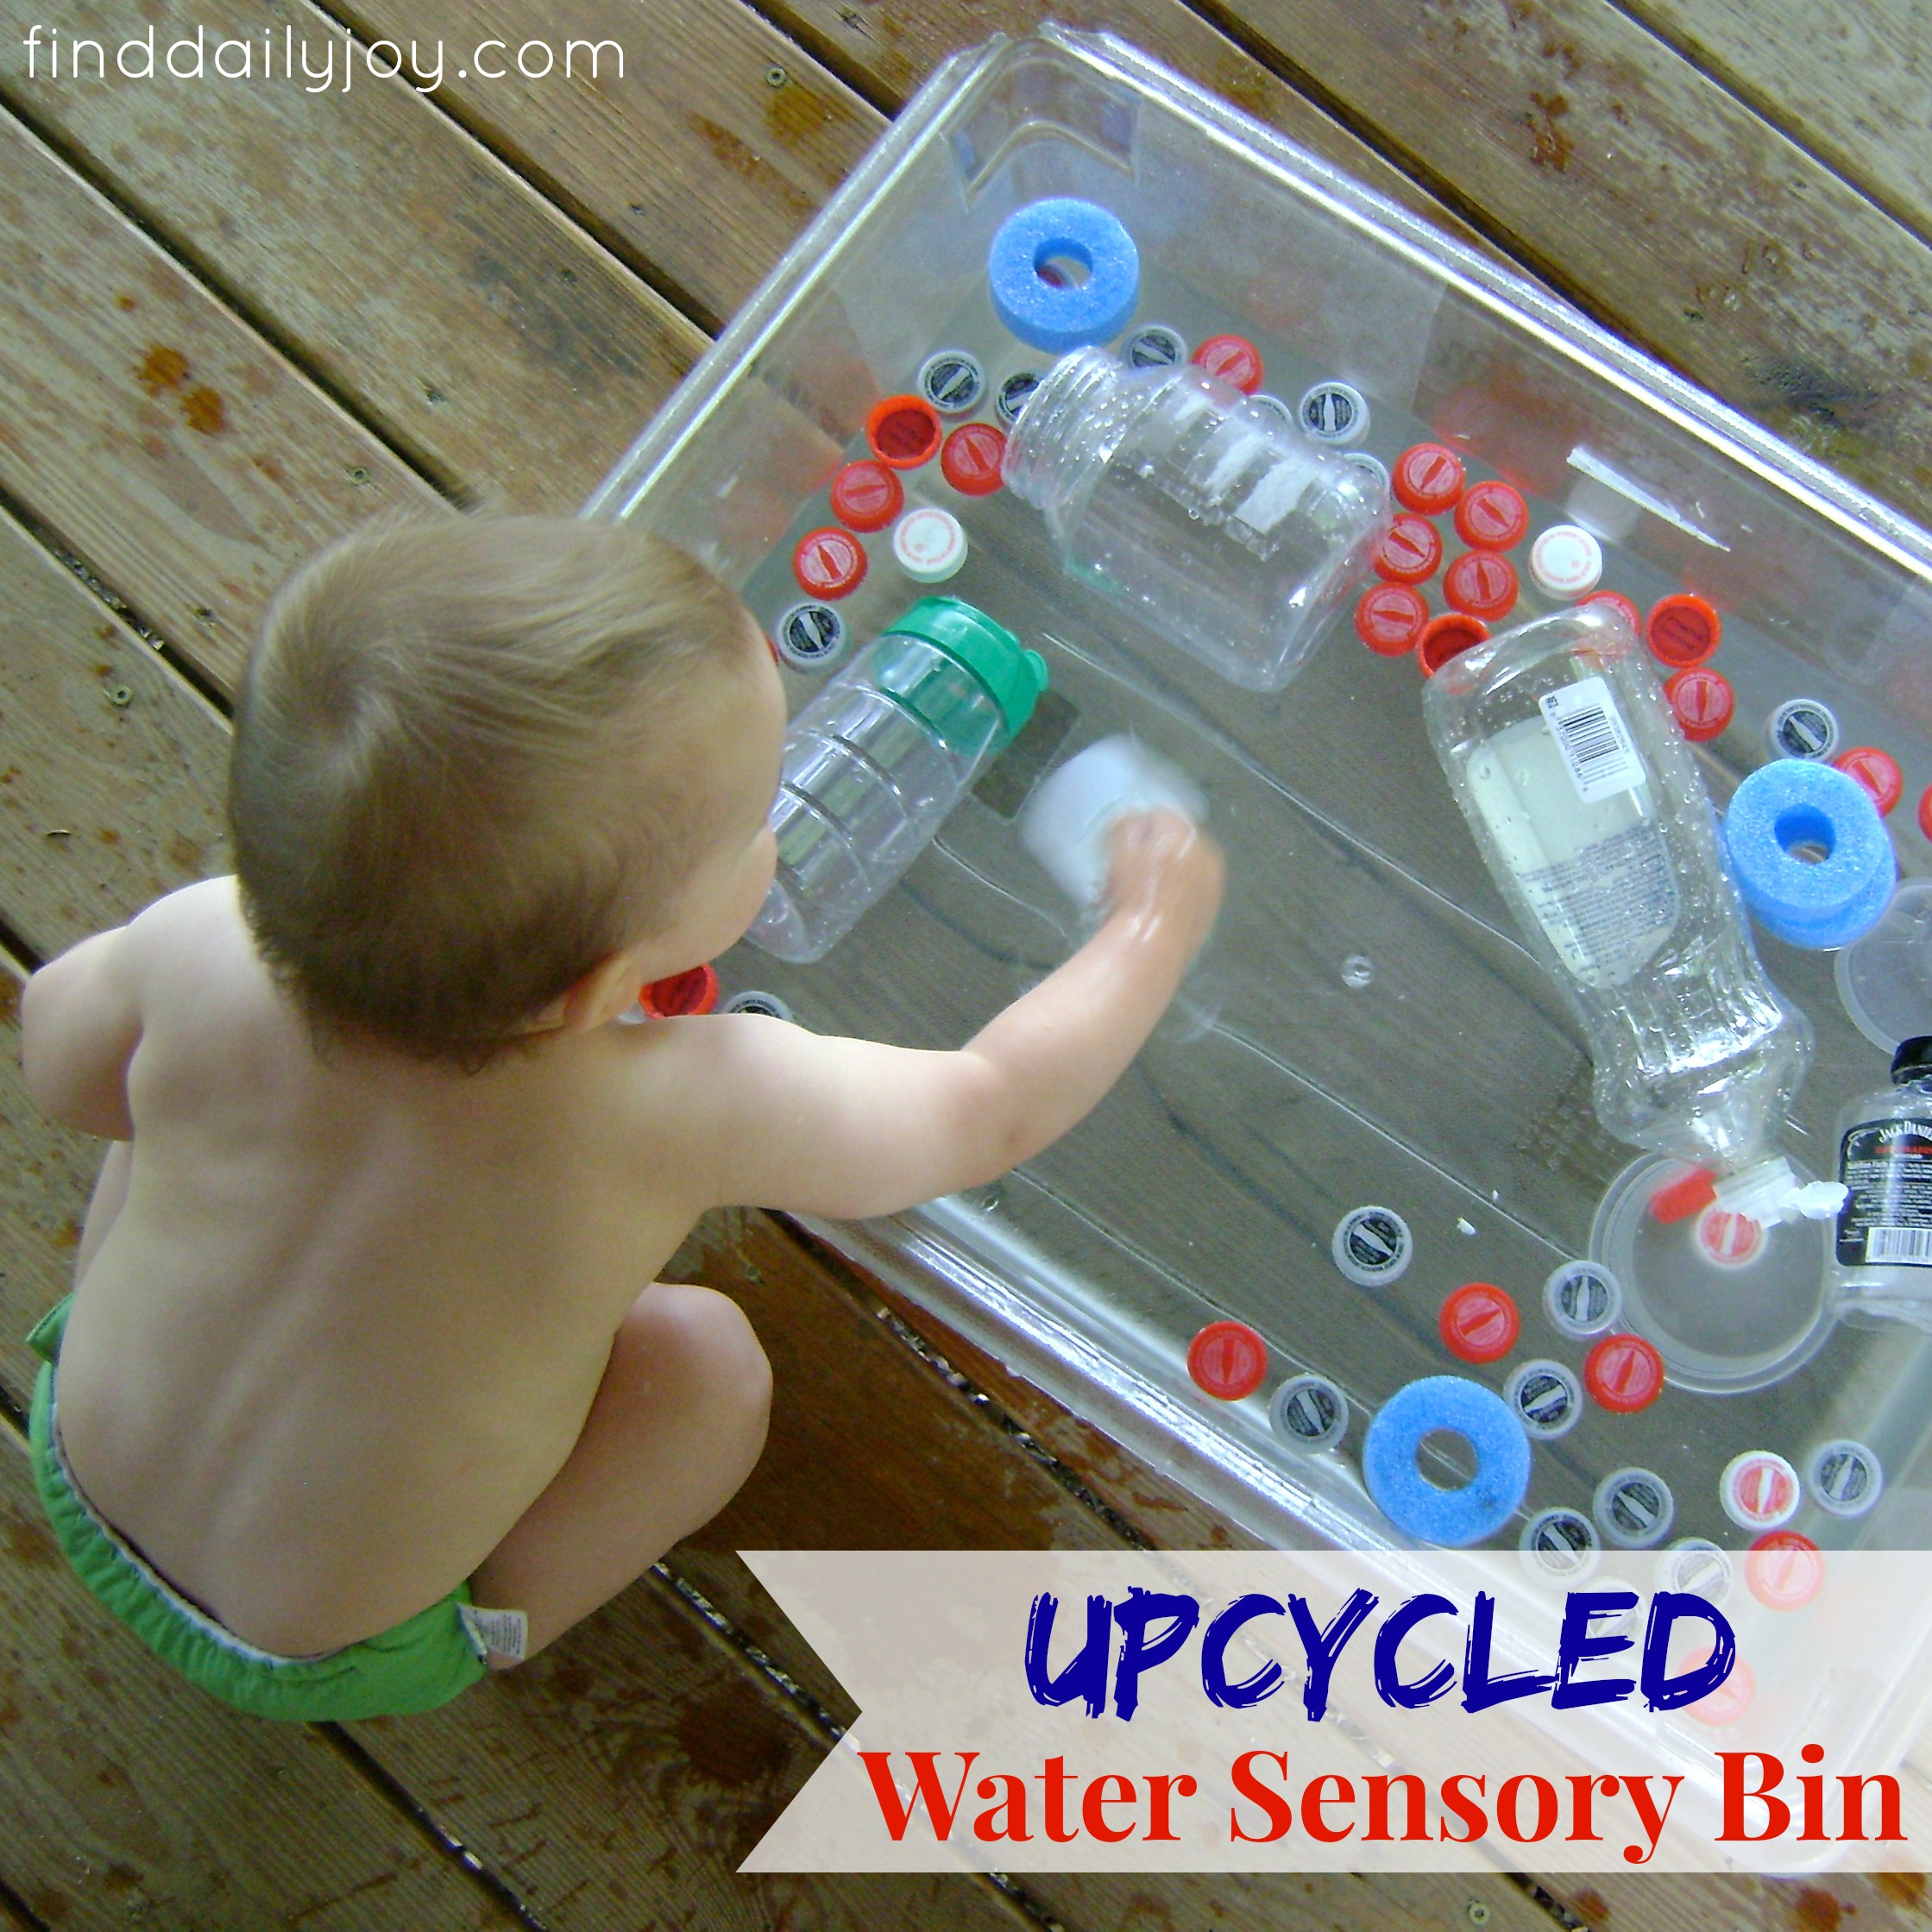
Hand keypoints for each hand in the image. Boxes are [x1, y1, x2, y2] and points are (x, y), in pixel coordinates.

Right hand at [1101, 809, 1224, 961]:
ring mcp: (1212, 884)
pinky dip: (1170, 894)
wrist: (1151, 947)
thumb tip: (1130, 819)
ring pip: (1179, 868)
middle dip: (1145, 853)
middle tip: (1121, 871)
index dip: (1133, 830)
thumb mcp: (1120, 851)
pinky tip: (1149, 909)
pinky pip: (1187, 893)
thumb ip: (1126, 824)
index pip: (1157, 816)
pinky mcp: (1210, 910)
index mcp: (1187, 835)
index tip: (1116, 847)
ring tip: (1130, 894)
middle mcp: (1207, 855)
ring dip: (1156, 874)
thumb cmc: (1134, 897)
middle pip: (1171, 843)